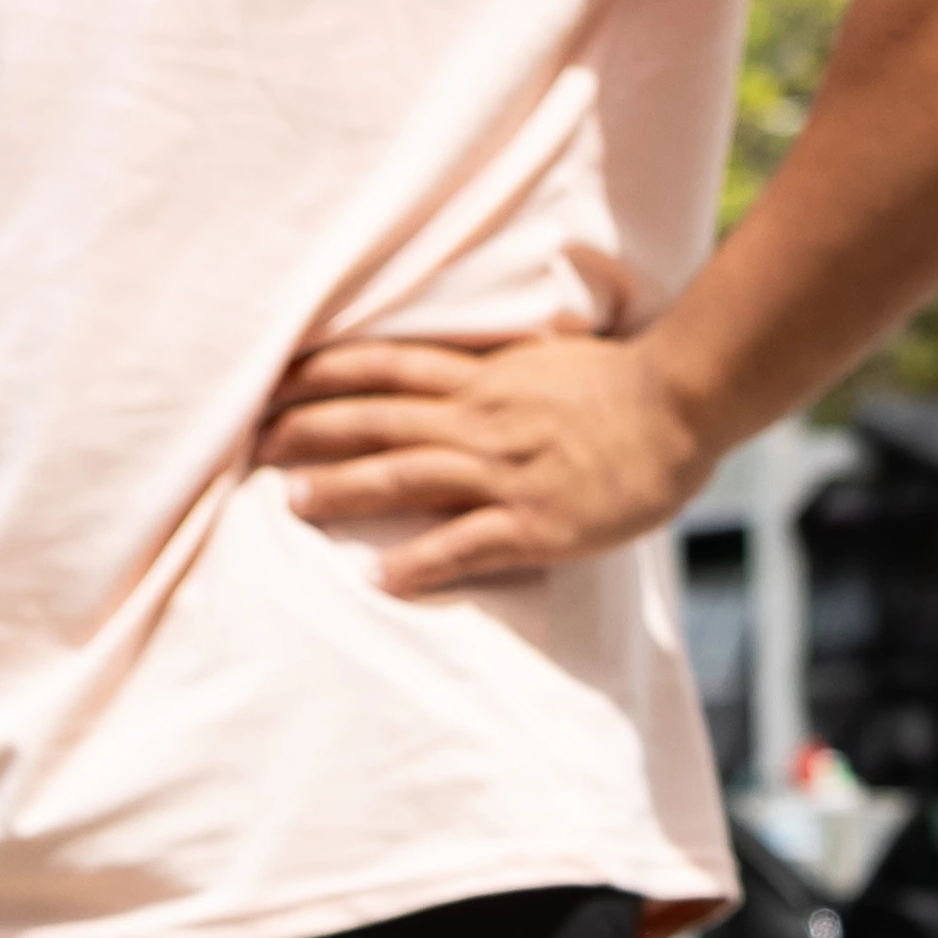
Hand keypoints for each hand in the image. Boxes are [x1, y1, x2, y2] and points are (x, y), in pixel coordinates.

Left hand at [262, 319, 713, 596]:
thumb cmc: (630, 384)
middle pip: (375, 418)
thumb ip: (505, 370)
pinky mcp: (536, 521)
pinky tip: (382, 579)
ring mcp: (507, 471)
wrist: (682, 405)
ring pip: (404, 475)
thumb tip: (475, 374)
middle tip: (255, 440)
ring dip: (343, 488)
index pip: (384, 366)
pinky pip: (465, 544)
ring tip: (290, 501)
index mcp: (485, 377)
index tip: (277, 379)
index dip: (323, 371)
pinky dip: (420, 562)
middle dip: (308, 428)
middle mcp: (482, 419)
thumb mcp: (552, 358)